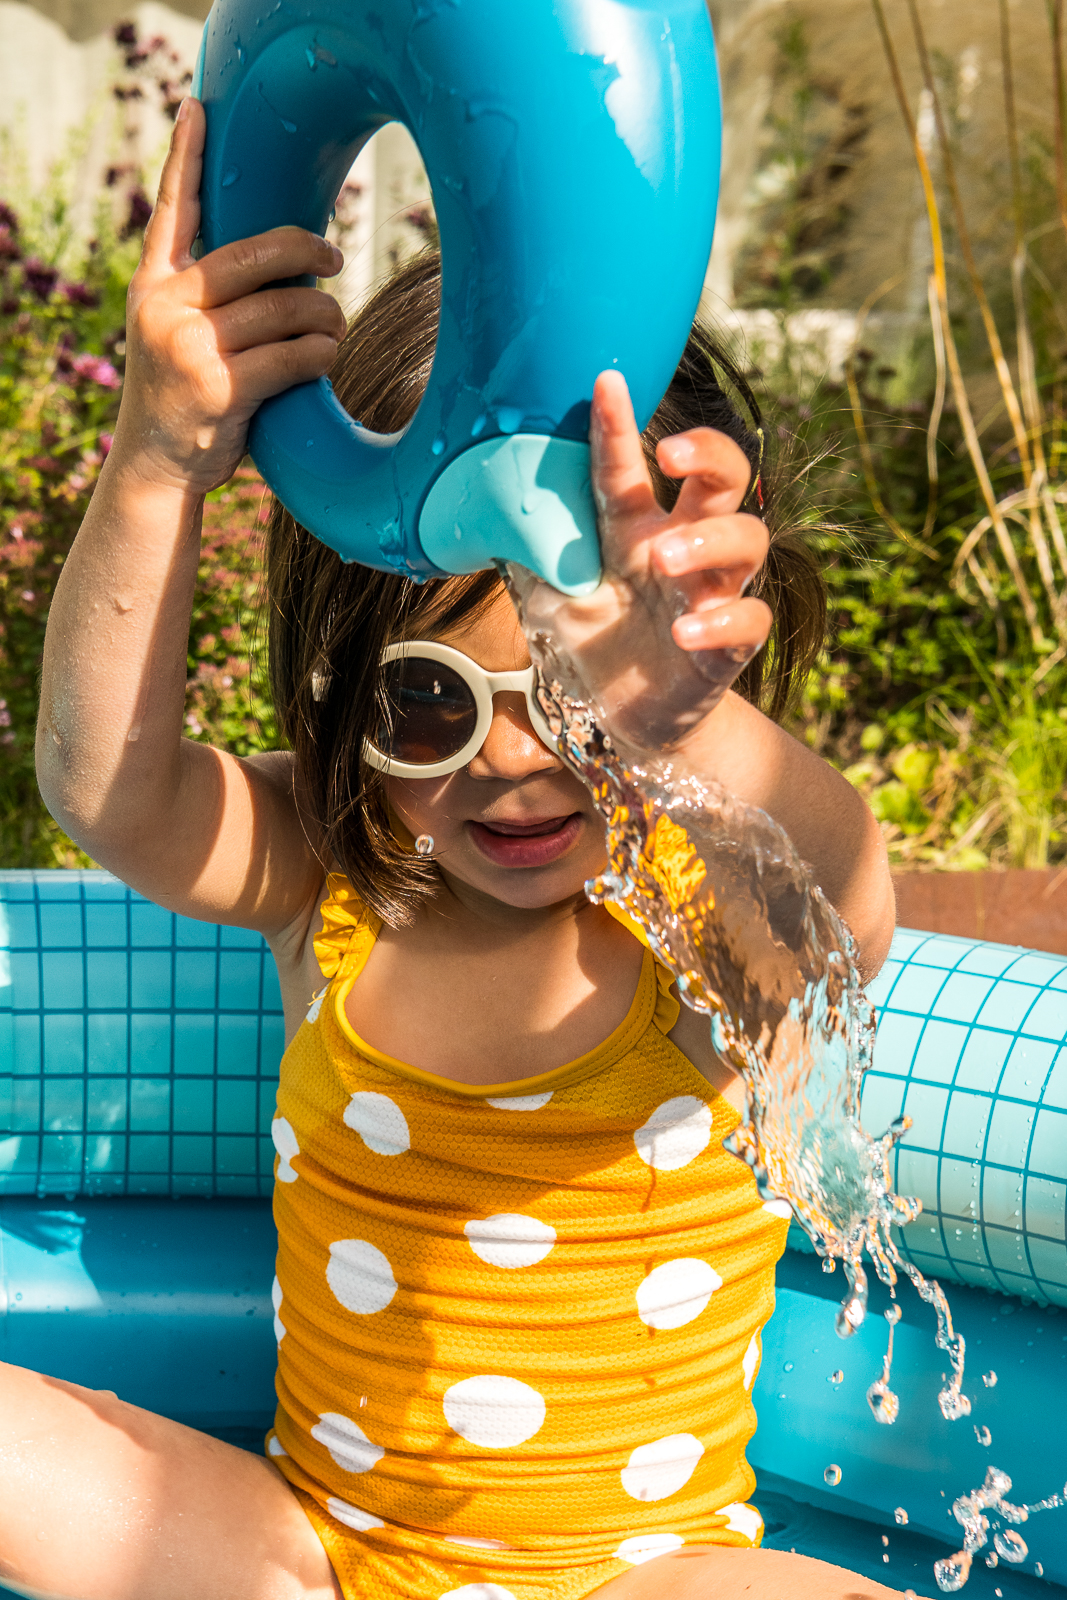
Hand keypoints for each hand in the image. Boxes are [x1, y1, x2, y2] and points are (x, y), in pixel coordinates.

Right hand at [110, 97, 346, 495]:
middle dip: (307, 250)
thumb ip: (209, 296)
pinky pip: (296, 355)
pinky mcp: (222, 387)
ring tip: (333, 330)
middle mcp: (167, 306)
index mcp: (154, 284)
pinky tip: (325, 360)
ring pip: (287, 307)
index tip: (199, 110)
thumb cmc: (186, 395)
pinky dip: (322, 356)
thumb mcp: (178, 334)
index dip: (185, 157)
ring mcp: (192, 346)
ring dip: (326, 318)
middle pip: (256, 253)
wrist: (157, 467)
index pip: (172, 209)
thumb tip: (289, 261)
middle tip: (334, 254)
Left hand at [510, 370, 771, 754]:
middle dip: (708, 453)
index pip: (628, 469)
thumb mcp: (546, 596)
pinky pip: (749, 620)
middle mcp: (679, 550)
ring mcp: (709, 594)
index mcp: (633, 530)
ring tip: (666, 559)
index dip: (619, 425)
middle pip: (723, 478)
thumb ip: (528, 551)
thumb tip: (471, 500)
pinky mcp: (727, 646)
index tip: (606, 381)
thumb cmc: (590, 643)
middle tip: (670, 456)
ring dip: (712, 539)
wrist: (620, 718)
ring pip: (749, 539)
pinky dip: (723, 621)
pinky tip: (685, 633)